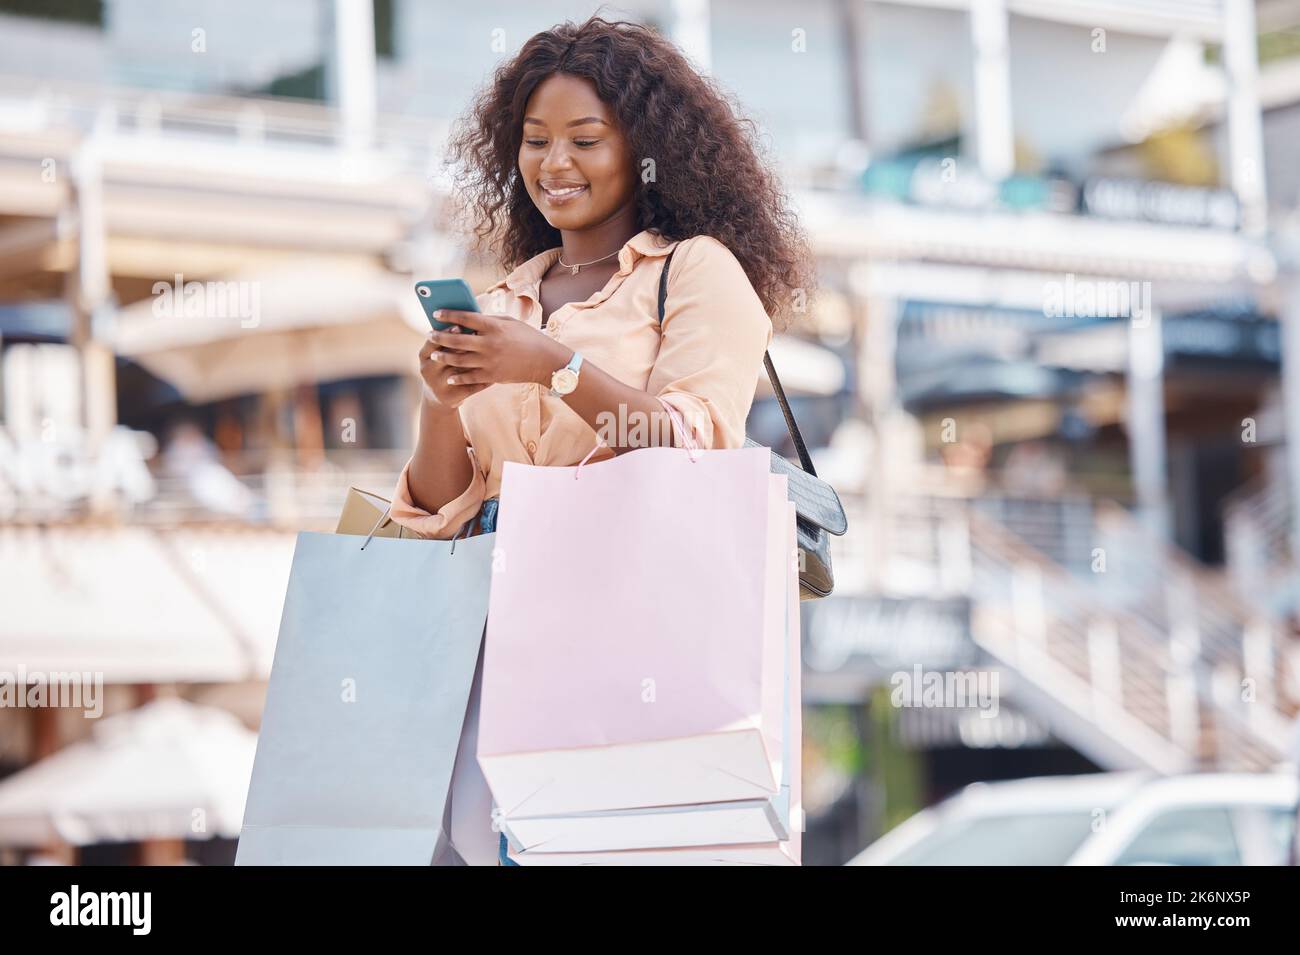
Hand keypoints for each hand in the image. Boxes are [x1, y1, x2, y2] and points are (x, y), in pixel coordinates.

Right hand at [419, 327, 488, 409]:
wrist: (440, 396)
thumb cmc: (444, 366)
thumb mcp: (438, 353)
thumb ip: (449, 339)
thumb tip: (465, 323)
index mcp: (424, 355)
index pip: (433, 341)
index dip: (445, 333)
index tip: (459, 325)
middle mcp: (428, 370)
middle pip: (445, 355)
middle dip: (459, 346)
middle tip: (475, 336)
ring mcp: (438, 384)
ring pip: (458, 371)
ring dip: (474, 360)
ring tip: (489, 352)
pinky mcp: (451, 396)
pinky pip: (470, 385)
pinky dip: (484, 378)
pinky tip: (497, 371)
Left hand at [425, 309, 570, 389]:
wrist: (545, 361)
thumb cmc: (529, 338)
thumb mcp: (511, 323)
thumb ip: (490, 320)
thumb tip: (470, 318)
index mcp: (494, 327)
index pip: (466, 318)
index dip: (449, 314)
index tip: (436, 313)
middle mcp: (490, 344)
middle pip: (457, 339)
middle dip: (440, 337)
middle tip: (429, 334)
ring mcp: (490, 361)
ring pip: (459, 360)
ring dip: (444, 357)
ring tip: (434, 355)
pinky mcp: (493, 376)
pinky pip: (470, 378)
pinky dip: (458, 378)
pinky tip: (450, 376)